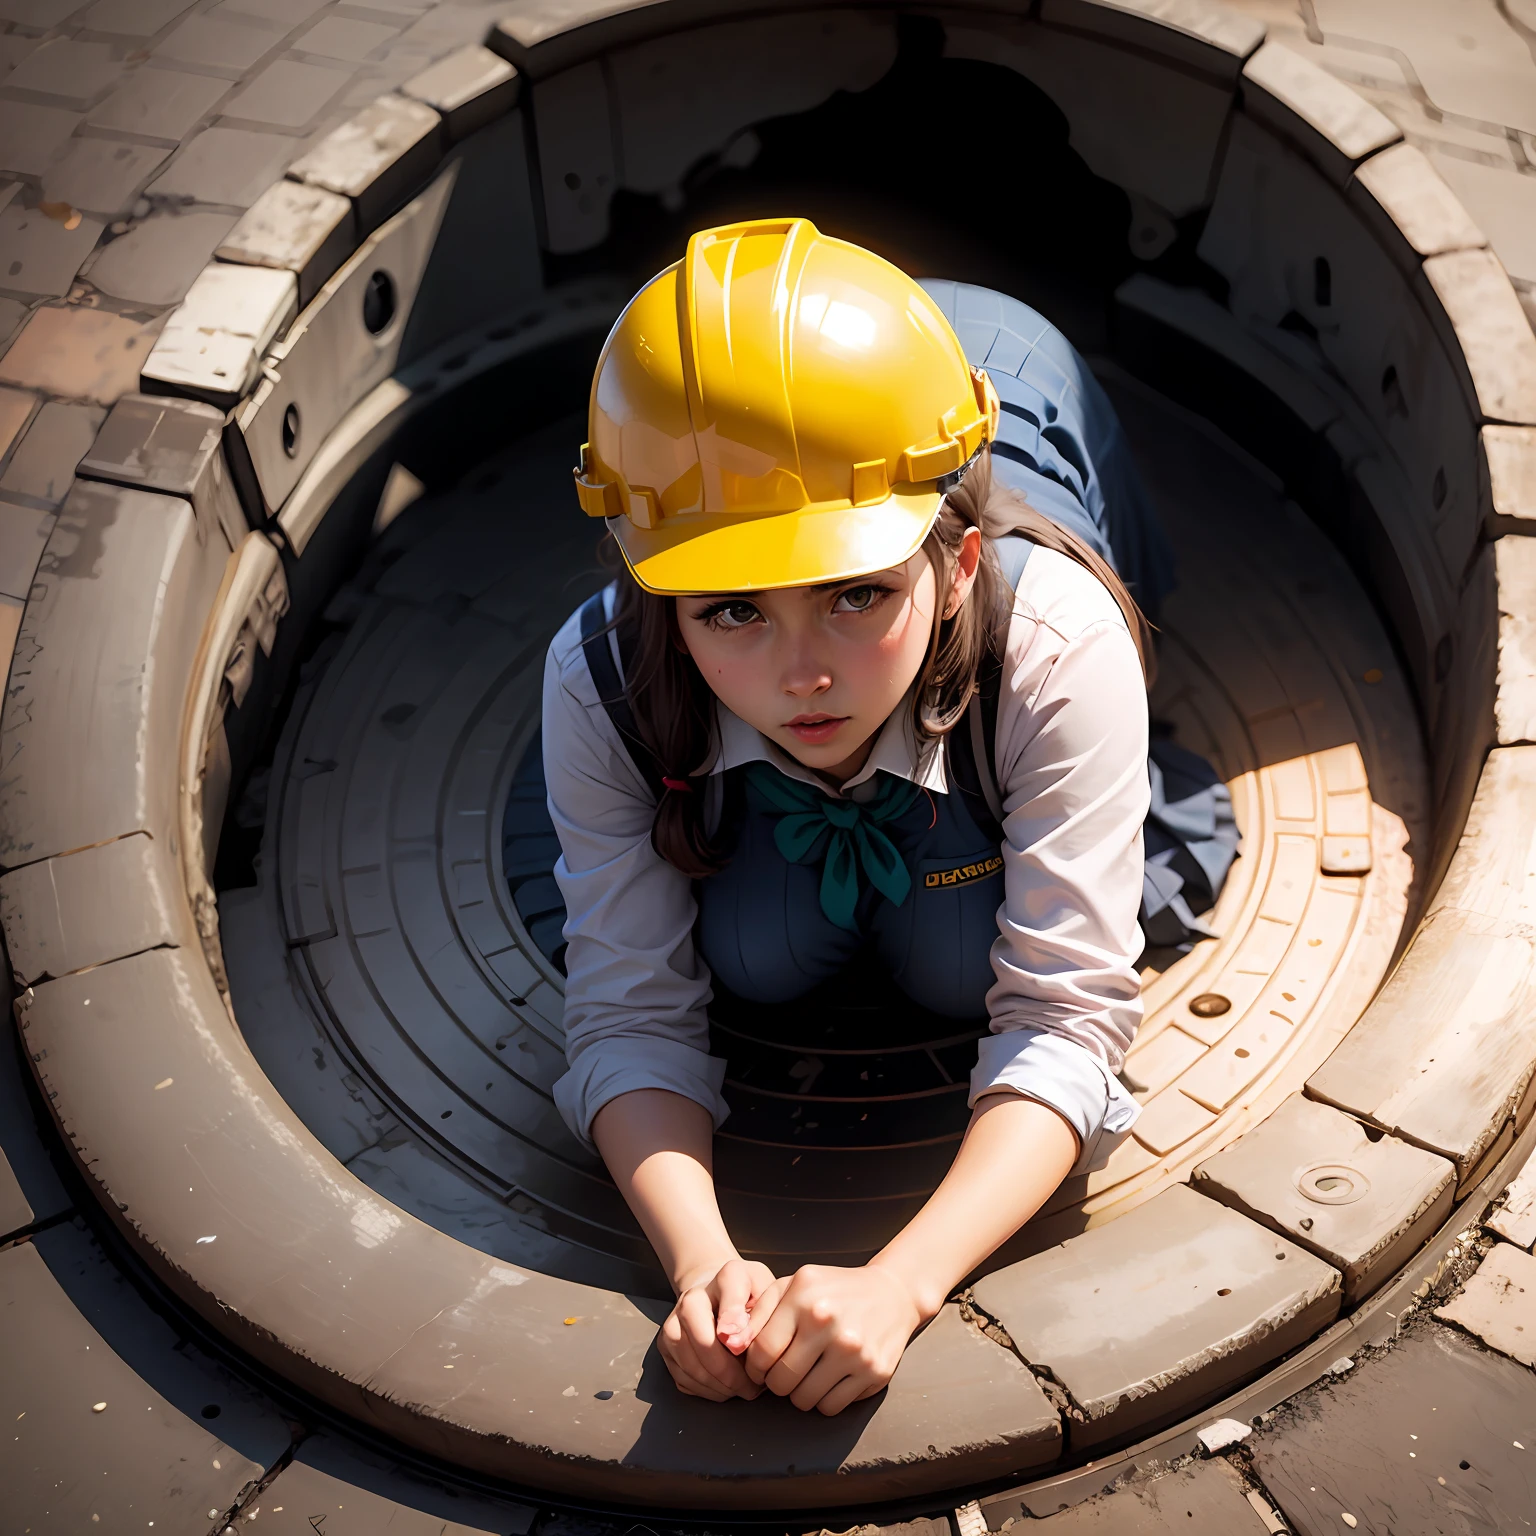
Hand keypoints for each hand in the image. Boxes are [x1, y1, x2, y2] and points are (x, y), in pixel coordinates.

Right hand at [658, 1257, 777, 1401]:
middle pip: (705, 1343)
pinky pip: (683, 1378)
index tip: (744, 1344)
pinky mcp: (665, 1346)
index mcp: (726, 1277)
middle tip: (753, 1387)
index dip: (736, 1322)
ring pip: (691, 1366)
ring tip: (741, 1388)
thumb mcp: (768, 1294)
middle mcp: (692, 1297)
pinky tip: (724, 1387)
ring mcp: (674, 1322)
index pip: (731, 1295)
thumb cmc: (750, 1298)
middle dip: (732, 1374)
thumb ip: (762, 1312)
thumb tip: (737, 1341)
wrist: (719, 1293)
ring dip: (719, 1386)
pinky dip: (706, 1390)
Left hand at [743, 1263, 923, 1414]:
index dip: (754, 1367)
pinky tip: (829, 1377)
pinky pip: (831, 1407)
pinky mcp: (874, 1372)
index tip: (760, 1366)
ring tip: (808, 1372)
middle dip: (776, 1381)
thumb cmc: (831, 1291)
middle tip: (784, 1371)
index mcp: (803, 1296)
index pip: (761, 1352)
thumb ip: (758, 1312)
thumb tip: (731, 1344)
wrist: (891, 1295)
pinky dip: (824, 1399)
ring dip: (799, 1393)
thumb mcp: (793, 1286)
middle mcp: (828, 1321)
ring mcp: (854, 1349)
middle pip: (781, 1381)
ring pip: (804, 1400)